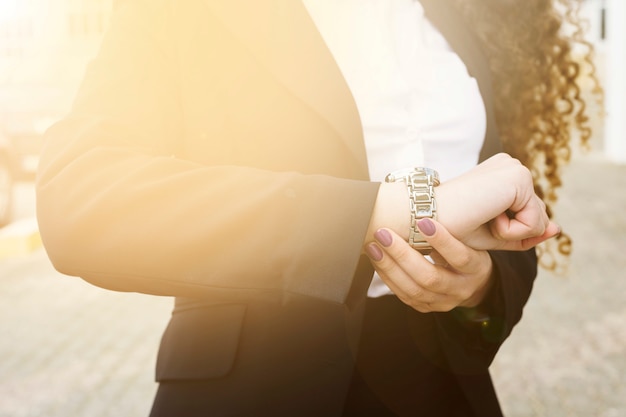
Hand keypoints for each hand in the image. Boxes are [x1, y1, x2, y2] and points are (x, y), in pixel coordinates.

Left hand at [364, 221, 494, 311]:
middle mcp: (461, 289)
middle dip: (403, 255)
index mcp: (476, 268)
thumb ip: (453, 229)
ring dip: (389, 267)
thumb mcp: (469, 240)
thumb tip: (423, 204)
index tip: (423, 221)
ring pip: (414, 290)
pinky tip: (377, 260)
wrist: (472, 284)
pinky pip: (405, 296)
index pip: (460, 257)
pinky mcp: (427, 307)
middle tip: (384, 234)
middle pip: (430, 277)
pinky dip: (388, 277)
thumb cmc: (467, 251)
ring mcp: (443, 302)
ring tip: (374, 247)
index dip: (442, 241)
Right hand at [436, 153, 558, 249]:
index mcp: (502, 175)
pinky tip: (487, 216)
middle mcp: (511, 166)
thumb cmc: (453, 227)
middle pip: (537, 217)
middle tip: (476, 218)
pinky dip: (510, 231)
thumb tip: (558, 229)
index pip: (528, 214)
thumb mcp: (495, 234)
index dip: (508, 231)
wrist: (426, 217)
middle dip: (510, 231)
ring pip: (538, 220)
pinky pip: (534, 223)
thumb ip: (526, 232)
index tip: (477, 218)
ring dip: (509, 232)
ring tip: (480, 216)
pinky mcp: (519, 177)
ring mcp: (516, 169)